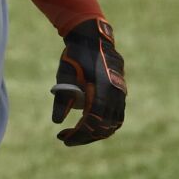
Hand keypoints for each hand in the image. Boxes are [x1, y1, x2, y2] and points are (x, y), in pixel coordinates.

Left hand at [50, 19, 126, 145]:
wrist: (93, 39)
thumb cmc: (76, 56)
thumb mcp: (64, 75)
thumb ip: (62, 98)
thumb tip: (56, 122)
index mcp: (102, 90)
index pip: (92, 123)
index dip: (77, 134)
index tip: (62, 138)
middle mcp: (116, 94)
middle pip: (103, 127)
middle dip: (84, 137)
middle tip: (65, 139)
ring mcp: (121, 94)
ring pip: (112, 124)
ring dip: (95, 133)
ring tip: (76, 135)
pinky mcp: (121, 93)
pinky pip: (116, 116)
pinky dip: (104, 125)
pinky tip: (88, 125)